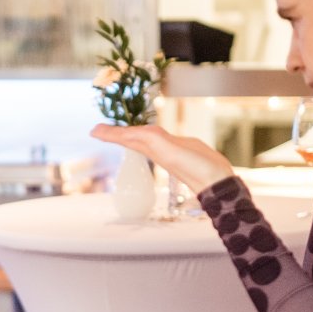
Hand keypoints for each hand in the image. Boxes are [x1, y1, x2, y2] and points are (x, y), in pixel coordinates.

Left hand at [90, 122, 233, 193]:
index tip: (94, 131)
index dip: (111, 133)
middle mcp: (157, 149)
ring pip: (143, 139)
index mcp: (152, 147)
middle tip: (97, 130)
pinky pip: (159, 141)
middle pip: (131, 138)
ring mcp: (168, 150)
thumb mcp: (172, 154)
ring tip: (116, 132)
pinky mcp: (179, 149)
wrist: (218, 181)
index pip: (127, 137)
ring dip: (129, 135)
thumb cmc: (197, 169)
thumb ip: (156, 142)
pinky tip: (147, 138)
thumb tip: (135, 134)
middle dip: (114, 133)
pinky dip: (150, 137)